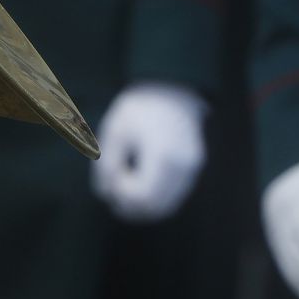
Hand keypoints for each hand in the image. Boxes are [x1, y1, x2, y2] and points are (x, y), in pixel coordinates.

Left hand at [91, 81, 206, 221]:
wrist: (171, 91)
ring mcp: (192, 170)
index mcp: (164, 156)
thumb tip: (105, 194)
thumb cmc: (139, 109)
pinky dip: (154, 200)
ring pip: (166, 207)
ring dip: (142, 207)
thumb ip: (108, 164)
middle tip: (112, 191)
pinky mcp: (193, 170)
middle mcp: (183, 167)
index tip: (111, 177)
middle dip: (130, 206)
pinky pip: (174, 197)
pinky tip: (137, 188)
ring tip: (121, 192)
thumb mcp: (115, 132)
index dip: (122, 194)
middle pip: (156, 207)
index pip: (143, 196)